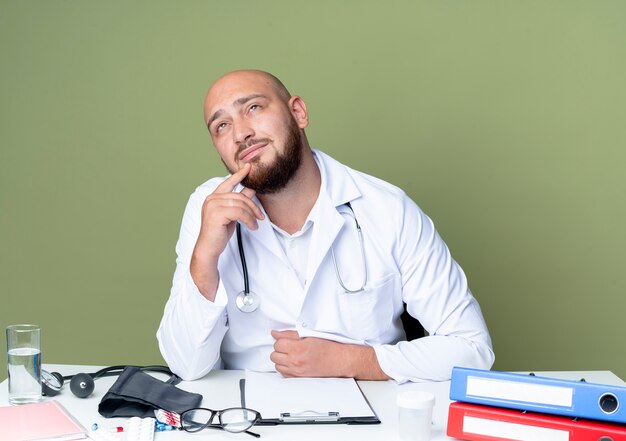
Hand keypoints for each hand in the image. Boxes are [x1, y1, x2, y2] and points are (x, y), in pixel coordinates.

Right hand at [190, 163, 264, 299]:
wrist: (208, 248)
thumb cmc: (218, 233)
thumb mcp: (231, 215)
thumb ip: (238, 203)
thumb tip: (251, 190)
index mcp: (213, 197)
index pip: (227, 183)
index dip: (239, 175)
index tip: (249, 167)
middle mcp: (211, 199)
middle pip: (239, 196)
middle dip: (253, 205)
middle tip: (261, 216)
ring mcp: (213, 205)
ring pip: (241, 204)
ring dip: (252, 214)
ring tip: (256, 223)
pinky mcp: (217, 214)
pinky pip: (240, 212)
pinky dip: (249, 220)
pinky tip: (252, 226)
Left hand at [270, 330, 389, 379]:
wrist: (339, 360)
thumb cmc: (328, 347)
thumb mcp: (309, 335)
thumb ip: (290, 334)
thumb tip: (275, 333)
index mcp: (298, 348)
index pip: (278, 344)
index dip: (281, 340)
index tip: (287, 340)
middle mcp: (296, 362)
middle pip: (274, 355)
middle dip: (280, 349)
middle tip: (289, 347)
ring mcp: (296, 372)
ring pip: (277, 364)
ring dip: (281, 359)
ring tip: (292, 354)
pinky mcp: (298, 379)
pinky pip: (282, 373)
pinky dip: (285, 367)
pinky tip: (293, 362)